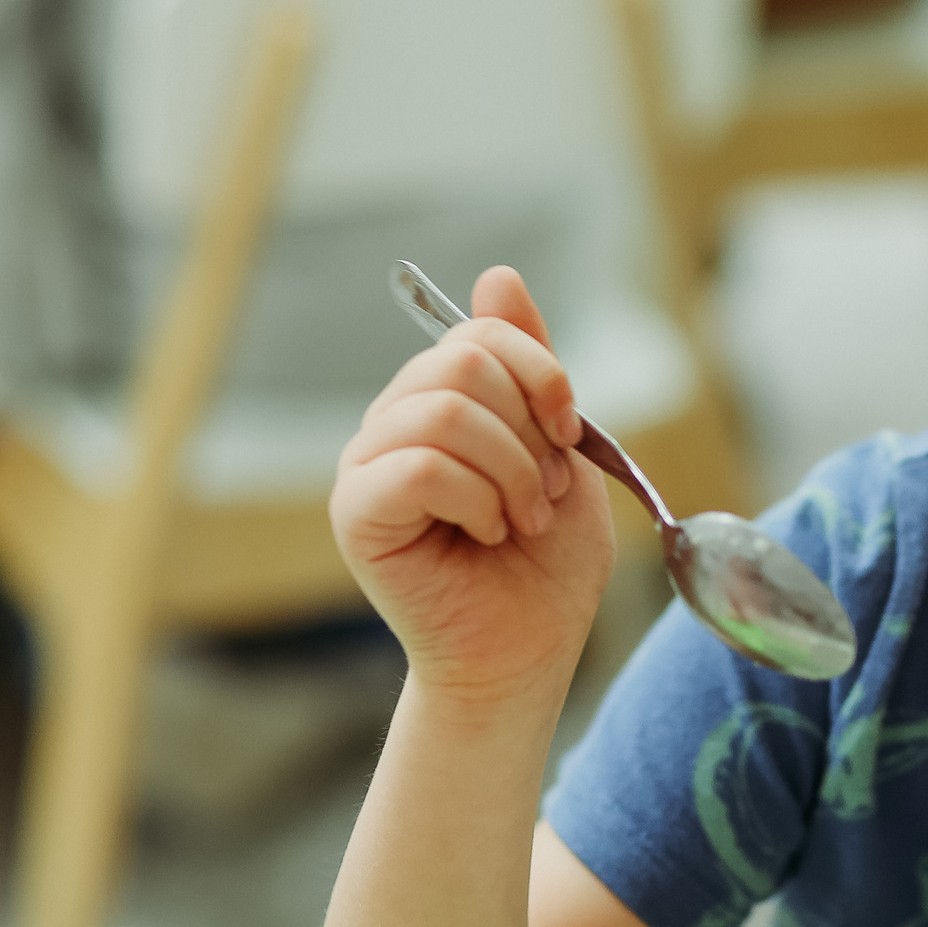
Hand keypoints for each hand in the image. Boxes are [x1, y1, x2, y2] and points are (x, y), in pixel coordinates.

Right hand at [332, 267, 616, 703]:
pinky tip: (487, 534)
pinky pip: (419, 467)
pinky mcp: (356, 513)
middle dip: (528, 431)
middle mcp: (392, 424)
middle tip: (545, 494)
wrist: (526, 651)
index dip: (539, 374)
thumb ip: (529, 367)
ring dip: (510, 471)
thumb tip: (497, 275)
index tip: (571, 432)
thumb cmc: (543, 563)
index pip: (477, 335)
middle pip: (460, 364)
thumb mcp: (558, 449)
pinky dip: (476, 500)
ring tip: (522, 519)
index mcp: (438, 402)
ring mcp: (366, 466)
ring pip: (443, 412)